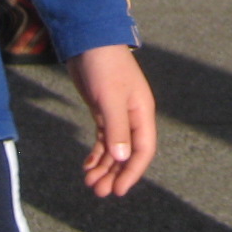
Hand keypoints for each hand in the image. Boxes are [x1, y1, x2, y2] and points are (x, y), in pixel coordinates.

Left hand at [69, 44, 155, 196]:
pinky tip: (87, 166)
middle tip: (98, 191)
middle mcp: (132, 116)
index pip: (143, 149)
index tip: (118, 190)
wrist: (88, 39)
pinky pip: (103, 139)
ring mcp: (117, 114)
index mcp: (141, 112)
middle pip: (128, 153)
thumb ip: (116, 128)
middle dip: (115, 173)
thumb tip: (122, 158)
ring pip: (114, 149)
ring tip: (90, 183)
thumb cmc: (103, 65)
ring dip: (104, 167)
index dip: (132, 172)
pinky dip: (96, 154)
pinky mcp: (103, 111)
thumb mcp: (109, 97)